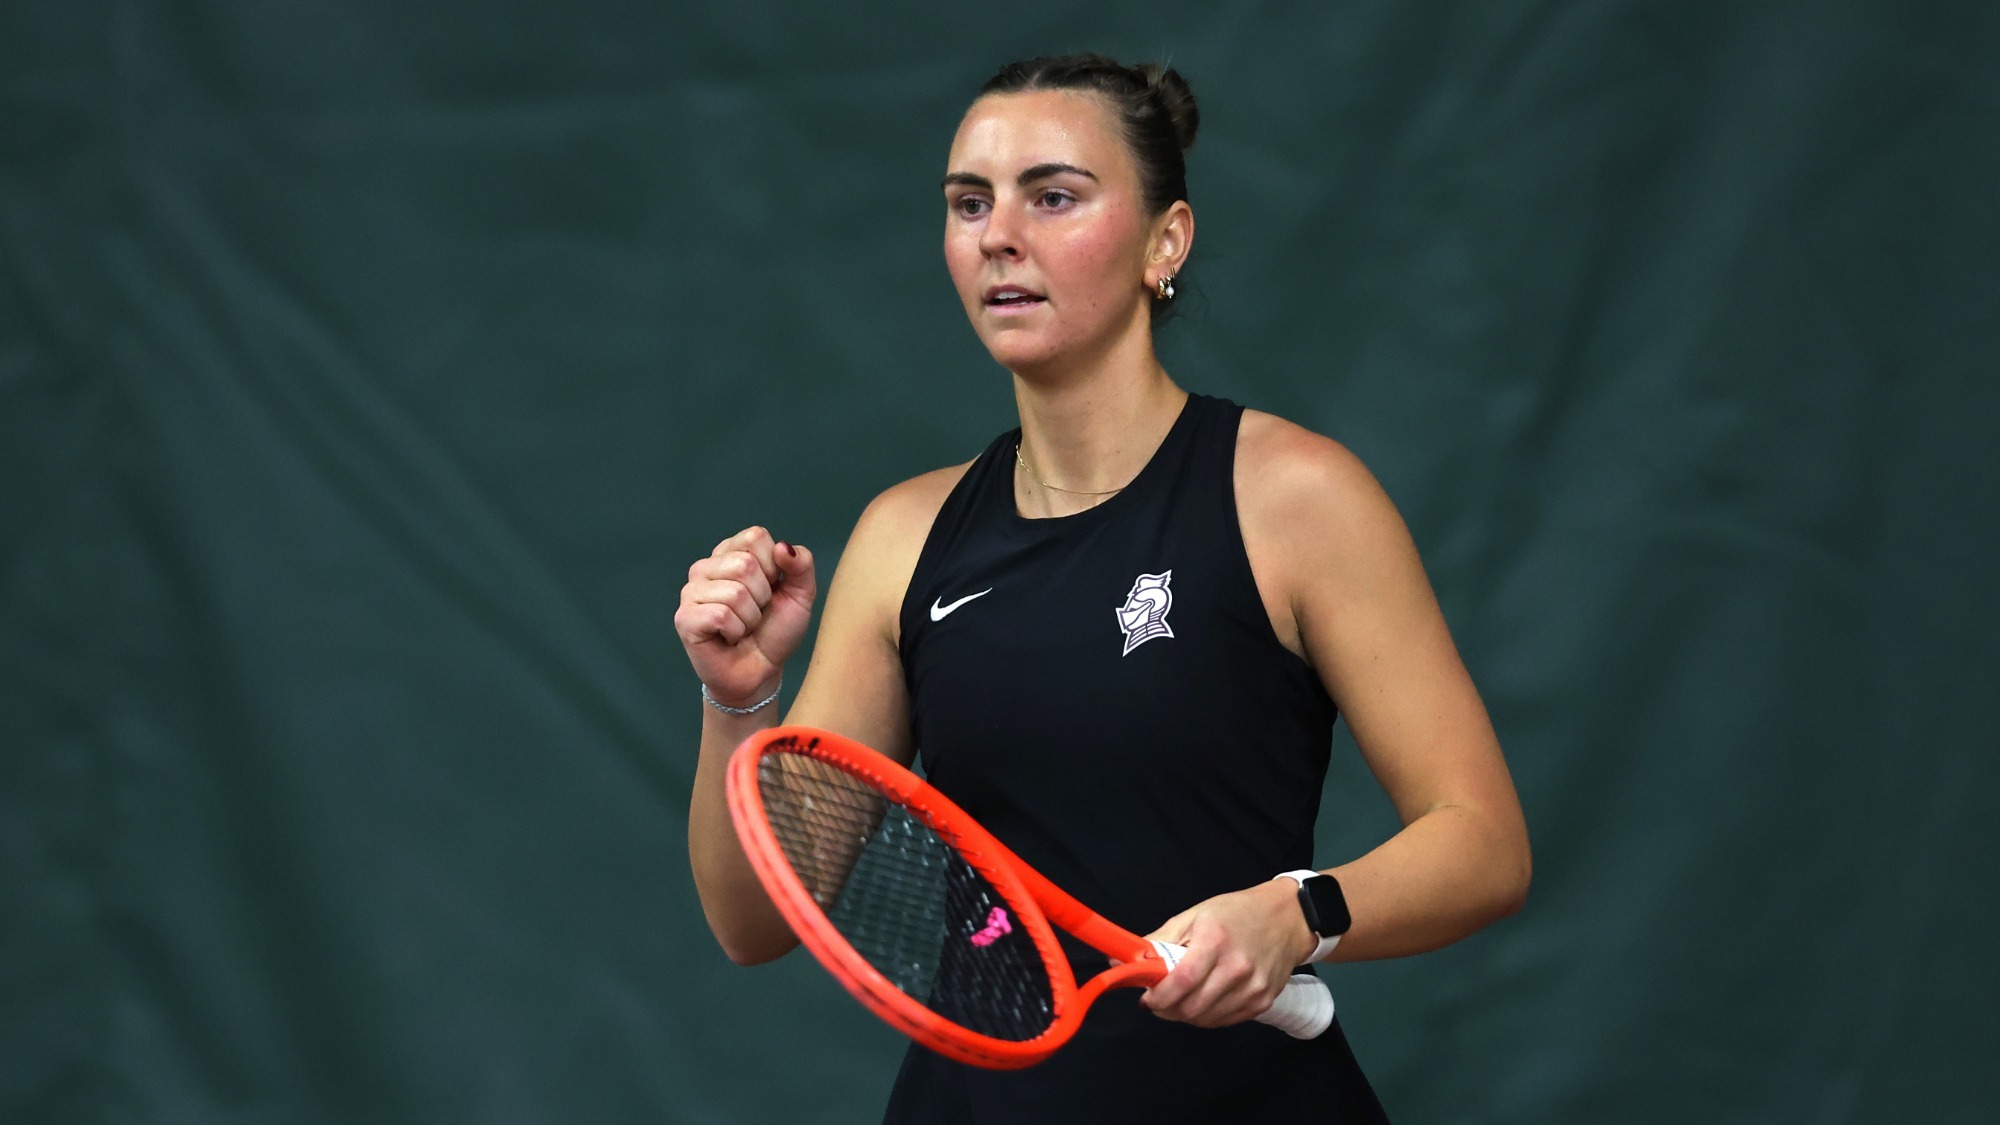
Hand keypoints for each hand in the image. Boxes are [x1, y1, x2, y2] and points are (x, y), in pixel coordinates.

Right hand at [674, 526, 817, 706]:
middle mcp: (706, 566)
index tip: (770, 590)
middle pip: (745, 564)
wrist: (761, 671)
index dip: (774, 568)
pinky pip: (720, 615)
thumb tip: (782, 547)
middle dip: (762, 597)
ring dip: (750, 618)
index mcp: (731, 552)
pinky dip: (736, 631)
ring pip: (735, 592)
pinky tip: (728, 638)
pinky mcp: (684, 618)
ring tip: (742, 628)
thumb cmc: (775, 631)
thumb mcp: (800, 594)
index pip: (755, 537)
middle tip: (755, 614)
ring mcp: (691, 591)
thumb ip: (802, 564)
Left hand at [1139, 878, 1317, 1027]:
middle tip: (1160, 1000)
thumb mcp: (1194, 916)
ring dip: (1185, 1014)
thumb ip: (1159, 940)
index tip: (1146, 998)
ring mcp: (1252, 988)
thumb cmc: (1236, 913)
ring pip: (1206, 1019)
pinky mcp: (1263, 1002)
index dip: (1158, 997)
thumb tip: (1121, 960)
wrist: (1287, 918)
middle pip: (1191, 1007)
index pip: (1181, 982)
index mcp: (1215, 940)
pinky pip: (1224, 1021)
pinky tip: (1204, 1000)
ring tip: (1181, 999)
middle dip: (1167, 1009)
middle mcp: (1236, 967)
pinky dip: (1207, 1016)